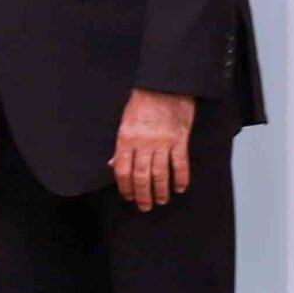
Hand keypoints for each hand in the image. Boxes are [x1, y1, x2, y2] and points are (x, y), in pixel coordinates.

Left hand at [110, 88, 195, 210]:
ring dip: (161, 190)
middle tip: (145, 206)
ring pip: (160, 174)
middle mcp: (143, 143)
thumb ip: (120, 146)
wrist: (164, 85)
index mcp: (126, 139)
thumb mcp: (125, 123)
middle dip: (143, 195)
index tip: (128, 197)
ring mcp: (163, 142)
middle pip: (141, 176)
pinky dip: (181, 178)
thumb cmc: (142, 103)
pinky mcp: (180, 139)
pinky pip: (180, 164)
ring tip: (161, 200)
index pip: (123, 170)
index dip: (125, 187)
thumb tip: (112, 165)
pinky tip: (179, 187)